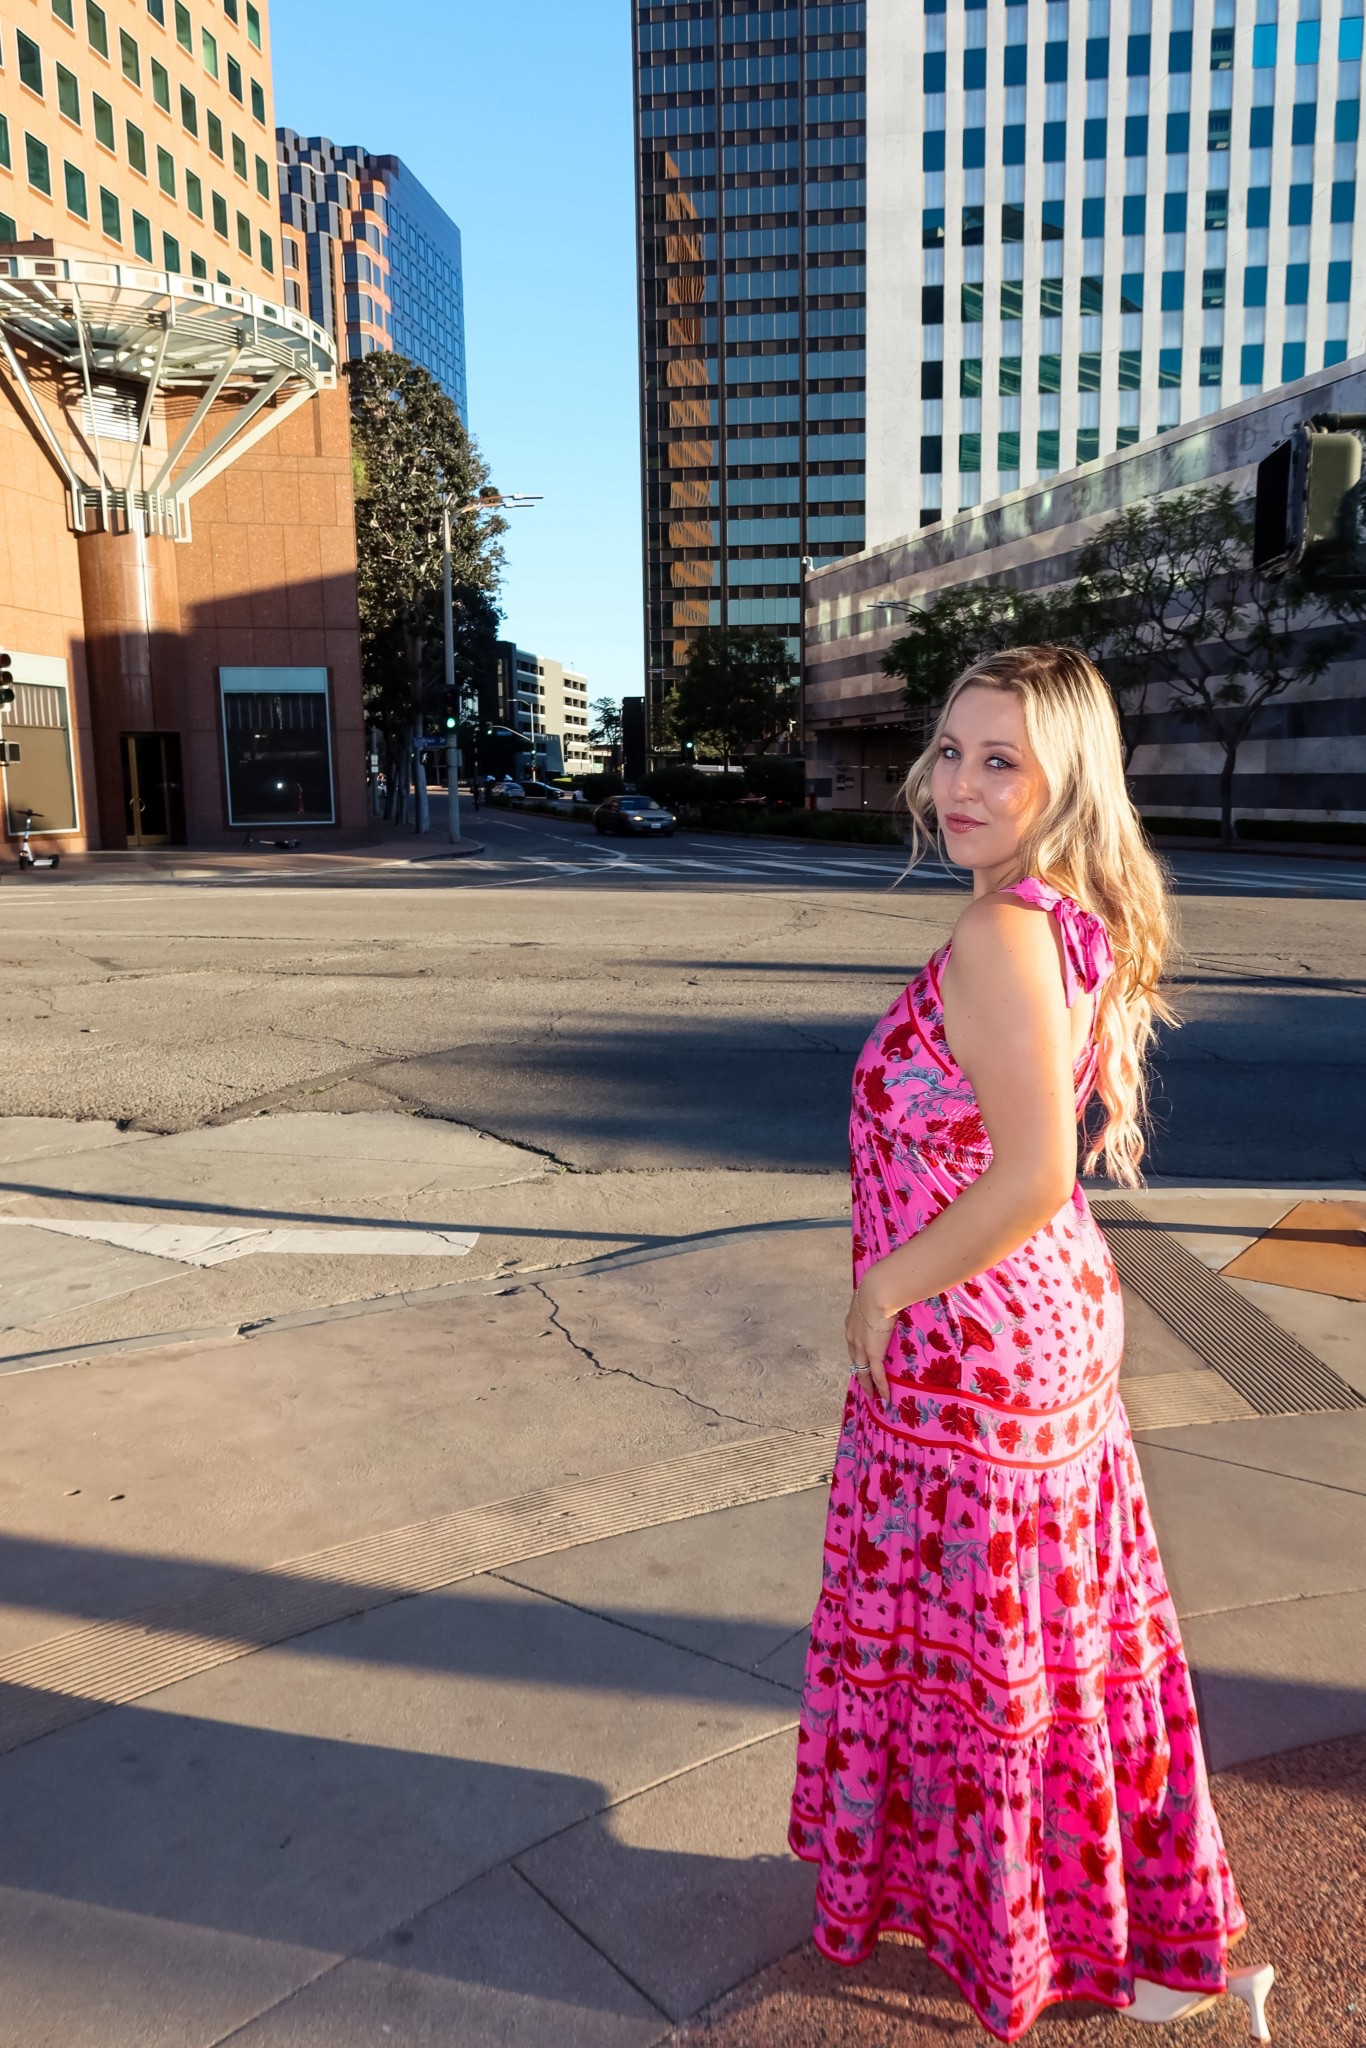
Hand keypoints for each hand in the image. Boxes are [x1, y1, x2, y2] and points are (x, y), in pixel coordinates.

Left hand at [844, 1285, 895, 1406]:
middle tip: (864, 1384)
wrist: (878, 1291)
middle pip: (854, 1360)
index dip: (857, 1353)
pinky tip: (885, 1398)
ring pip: (862, 1371)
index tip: (861, 1360)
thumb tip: (890, 1295)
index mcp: (852, 1323)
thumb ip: (879, 1301)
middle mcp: (852, 1337)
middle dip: (859, 1372)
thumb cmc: (879, 1288)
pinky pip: (877, 1375)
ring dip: (867, 1385)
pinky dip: (881, 1387)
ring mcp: (861, 1347)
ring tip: (872, 1396)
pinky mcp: (873, 1353)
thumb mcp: (875, 1295)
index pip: (853, 1343)